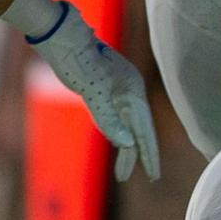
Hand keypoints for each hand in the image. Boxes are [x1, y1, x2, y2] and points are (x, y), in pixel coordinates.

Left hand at [29, 4, 160, 180]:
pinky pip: (118, 119)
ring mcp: (120, 91)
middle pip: (140, 129)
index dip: (150, 153)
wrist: (66, 41)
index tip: (154, 175)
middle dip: (142, 155)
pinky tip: (120, 146)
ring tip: (123, 175)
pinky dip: (119, 135)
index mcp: (133, 92)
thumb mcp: (94, 94)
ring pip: (128, 125)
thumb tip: (128, 144)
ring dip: (127, 149)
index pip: (145, 129)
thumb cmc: (80, 64)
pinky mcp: (107, 91)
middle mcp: (130, 92)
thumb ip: (110, 120)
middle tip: (150, 178)